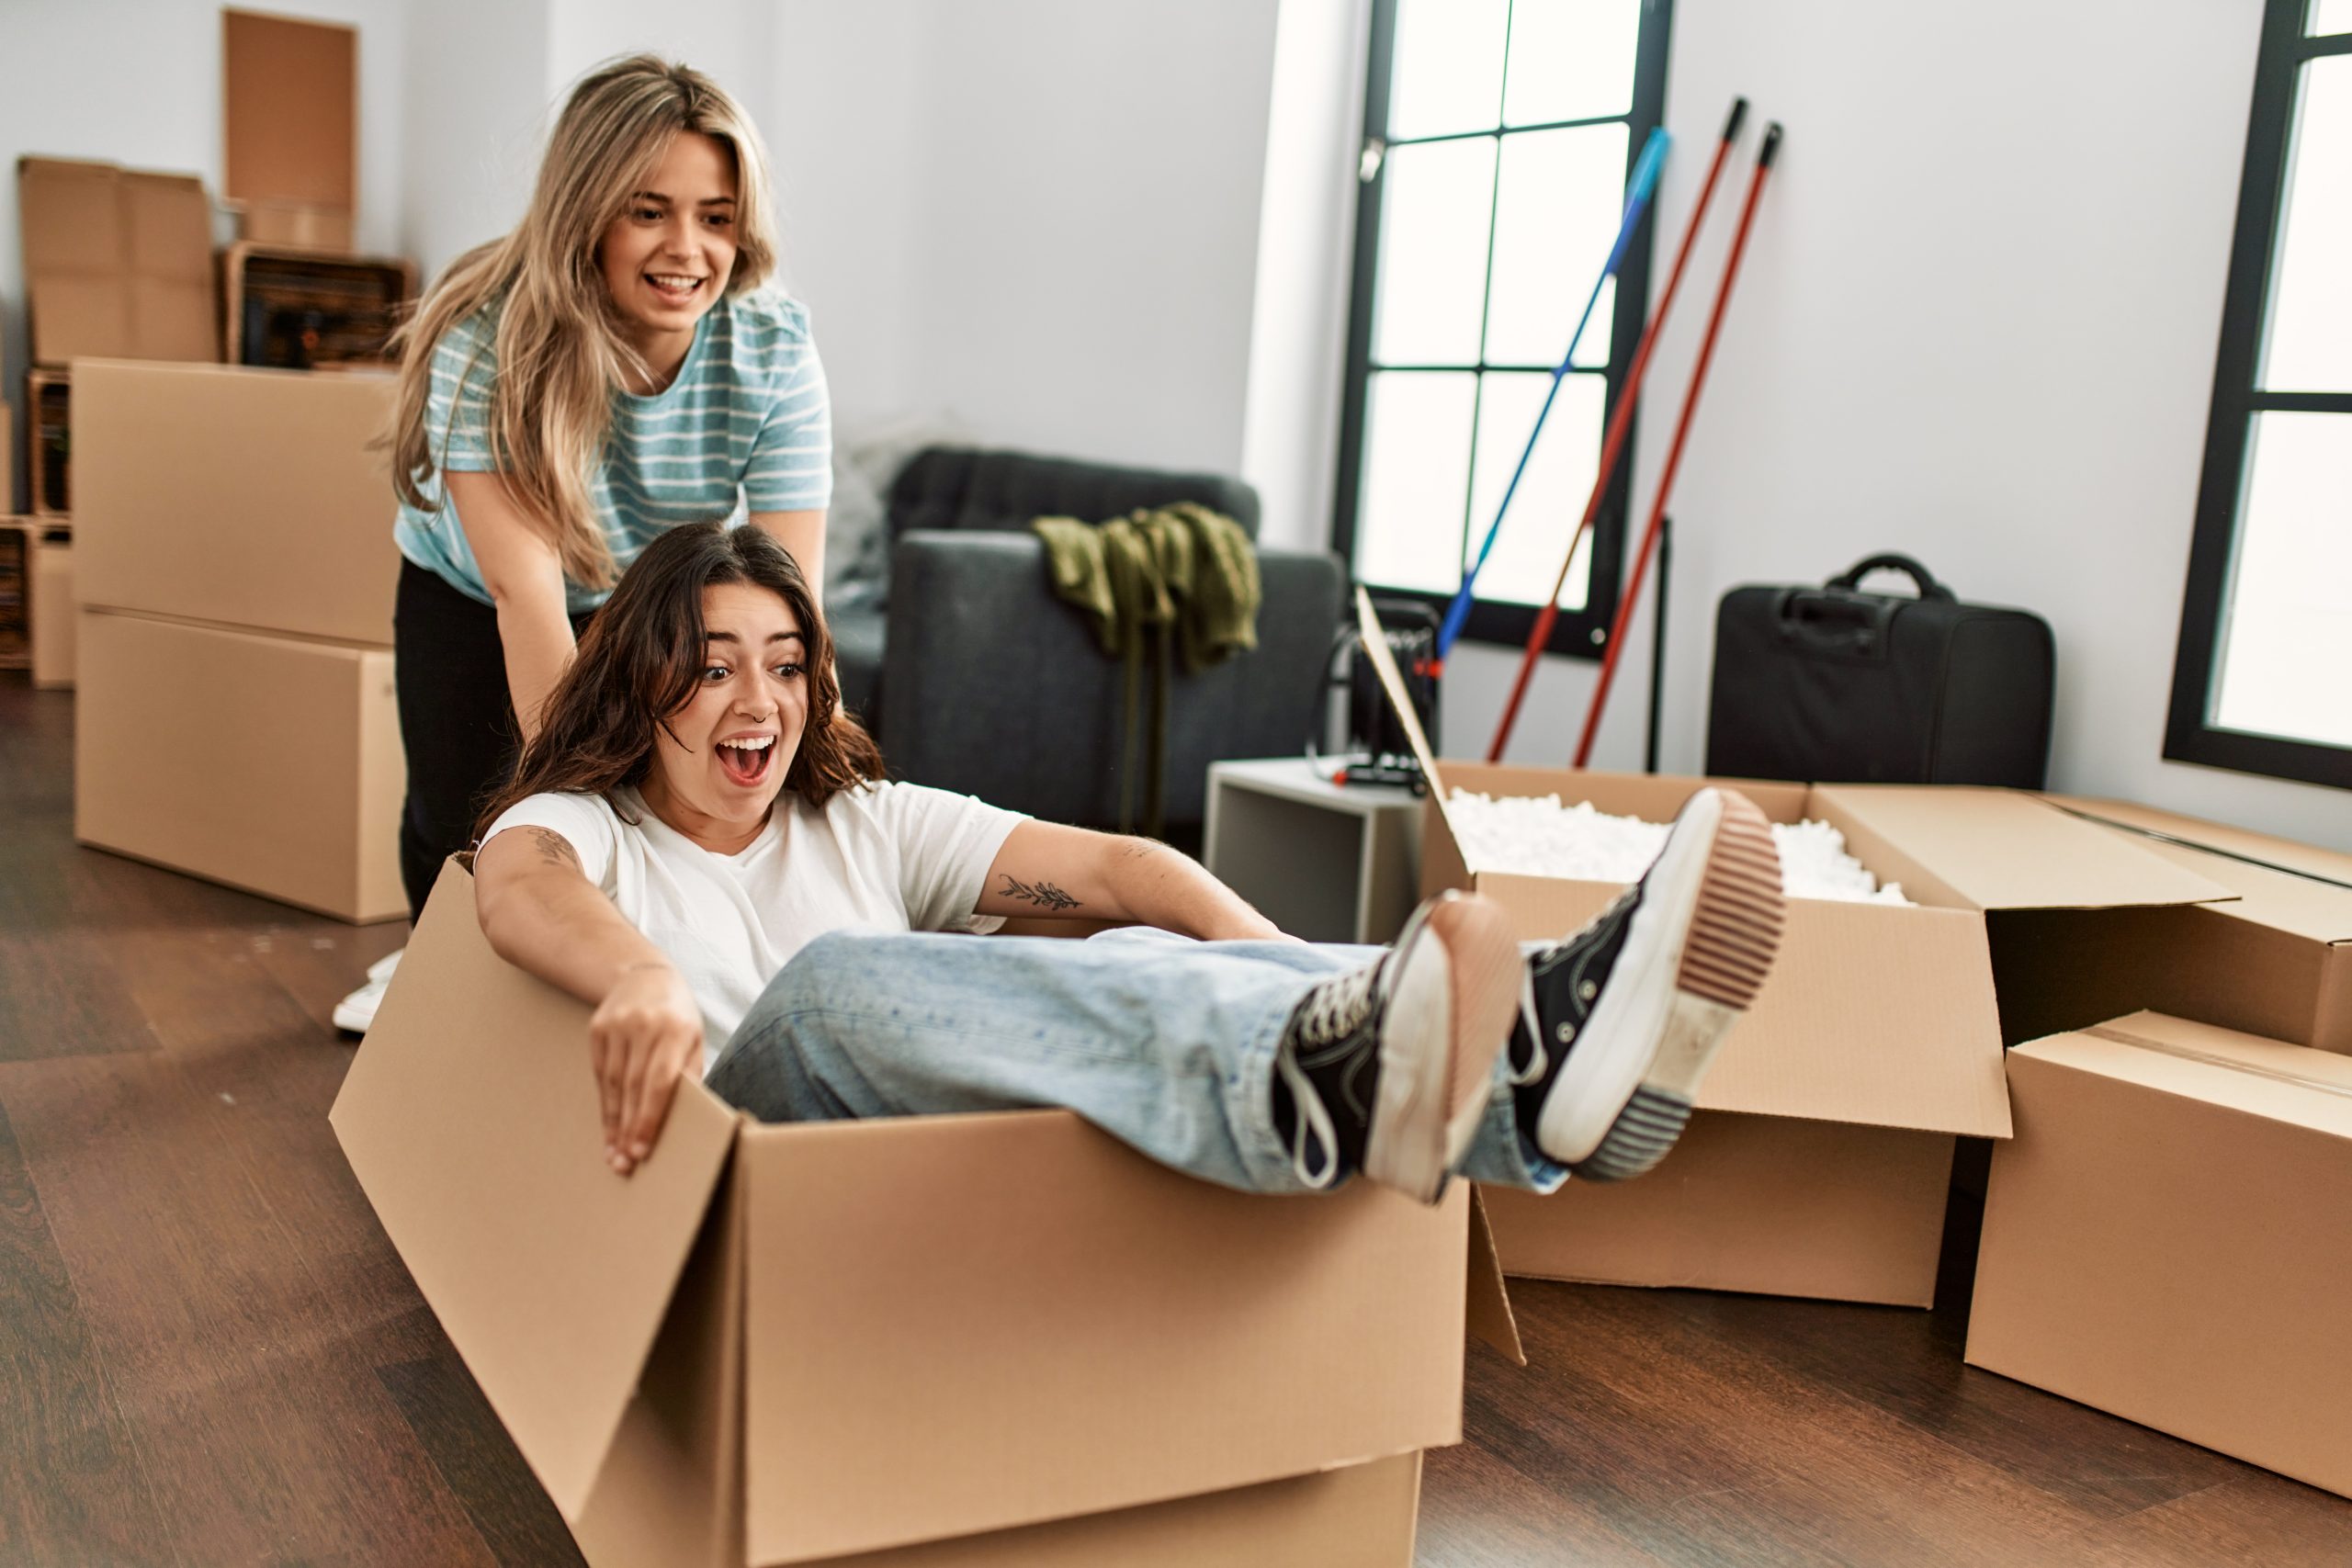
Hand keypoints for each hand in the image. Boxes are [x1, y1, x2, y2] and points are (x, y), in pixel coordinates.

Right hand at [589, 962, 703, 1175]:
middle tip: (625, 1164)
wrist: (644, 976)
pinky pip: (600, 1076)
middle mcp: (644, 1027)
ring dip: (614, 1124)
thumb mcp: (694, 1039)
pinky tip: (608, 1128)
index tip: (641, 1151)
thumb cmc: (678, 1018)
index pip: (660, 1081)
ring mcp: (617, 1027)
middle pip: (634, 1087)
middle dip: (629, 1129)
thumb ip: (689, 1074)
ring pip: (613, 1085)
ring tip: (614, 1155)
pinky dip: (606, 1105)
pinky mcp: (597, 1030)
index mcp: (675, 1030)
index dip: (649, 1118)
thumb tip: (683, 1117)